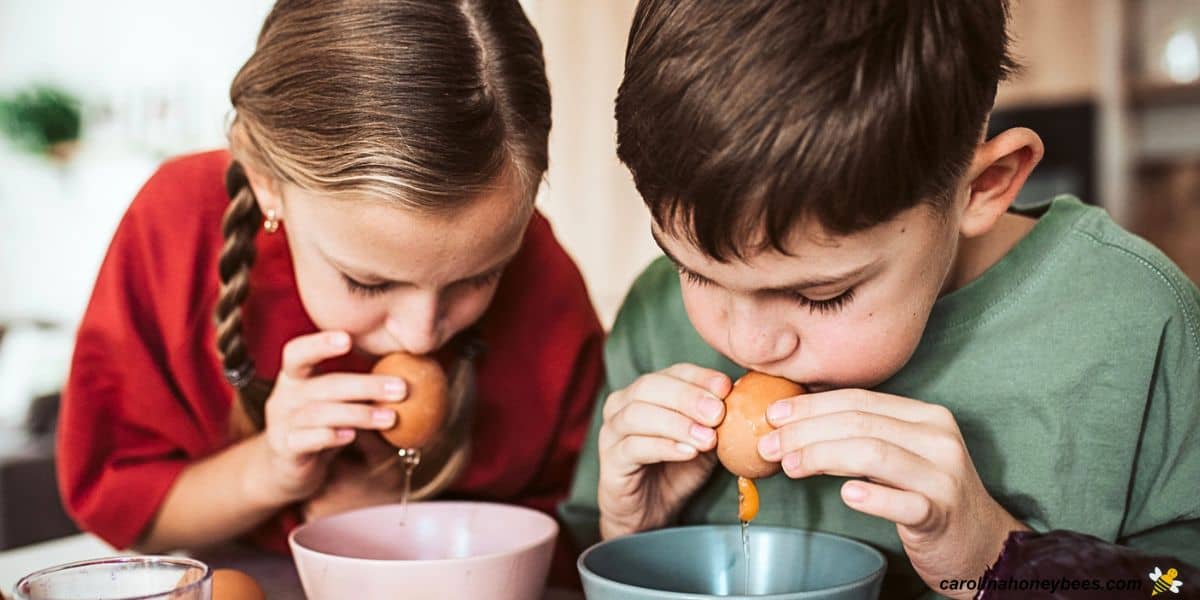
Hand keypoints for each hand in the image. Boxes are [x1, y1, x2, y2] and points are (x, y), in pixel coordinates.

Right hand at [250, 331, 407, 505]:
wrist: (289, 472)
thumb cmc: (321, 430)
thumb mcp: (340, 406)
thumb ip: (363, 392)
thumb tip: (413, 375)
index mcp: (297, 377)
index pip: (298, 352)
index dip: (320, 343)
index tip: (348, 339)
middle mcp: (286, 397)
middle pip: (325, 385)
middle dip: (366, 386)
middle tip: (401, 388)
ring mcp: (282, 424)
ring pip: (319, 413)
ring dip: (358, 414)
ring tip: (390, 418)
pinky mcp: (285, 450)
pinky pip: (304, 440)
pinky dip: (328, 436)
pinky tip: (350, 436)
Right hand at [597, 364, 730, 538]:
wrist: (650, 513)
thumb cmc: (676, 470)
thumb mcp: (704, 440)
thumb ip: (715, 420)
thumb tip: (742, 397)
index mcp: (646, 391)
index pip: (673, 372)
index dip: (700, 377)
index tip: (726, 388)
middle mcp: (622, 404)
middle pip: (650, 386)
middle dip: (688, 397)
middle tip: (717, 413)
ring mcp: (611, 431)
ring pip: (638, 414)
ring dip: (677, 423)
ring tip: (706, 438)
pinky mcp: (610, 460)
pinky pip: (633, 447)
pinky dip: (663, 446)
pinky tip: (687, 452)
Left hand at [756, 389, 1027, 598]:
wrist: (981, 543)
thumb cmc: (927, 495)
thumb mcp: (901, 454)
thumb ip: (861, 434)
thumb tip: (795, 421)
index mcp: (925, 416)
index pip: (859, 400)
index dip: (811, 405)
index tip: (773, 415)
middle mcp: (938, 438)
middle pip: (860, 423)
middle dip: (805, 431)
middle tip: (768, 445)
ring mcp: (943, 476)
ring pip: (874, 454)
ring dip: (823, 457)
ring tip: (790, 466)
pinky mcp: (942, 514)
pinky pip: (904, 502)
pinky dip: (873, 496)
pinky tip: (846, 494)